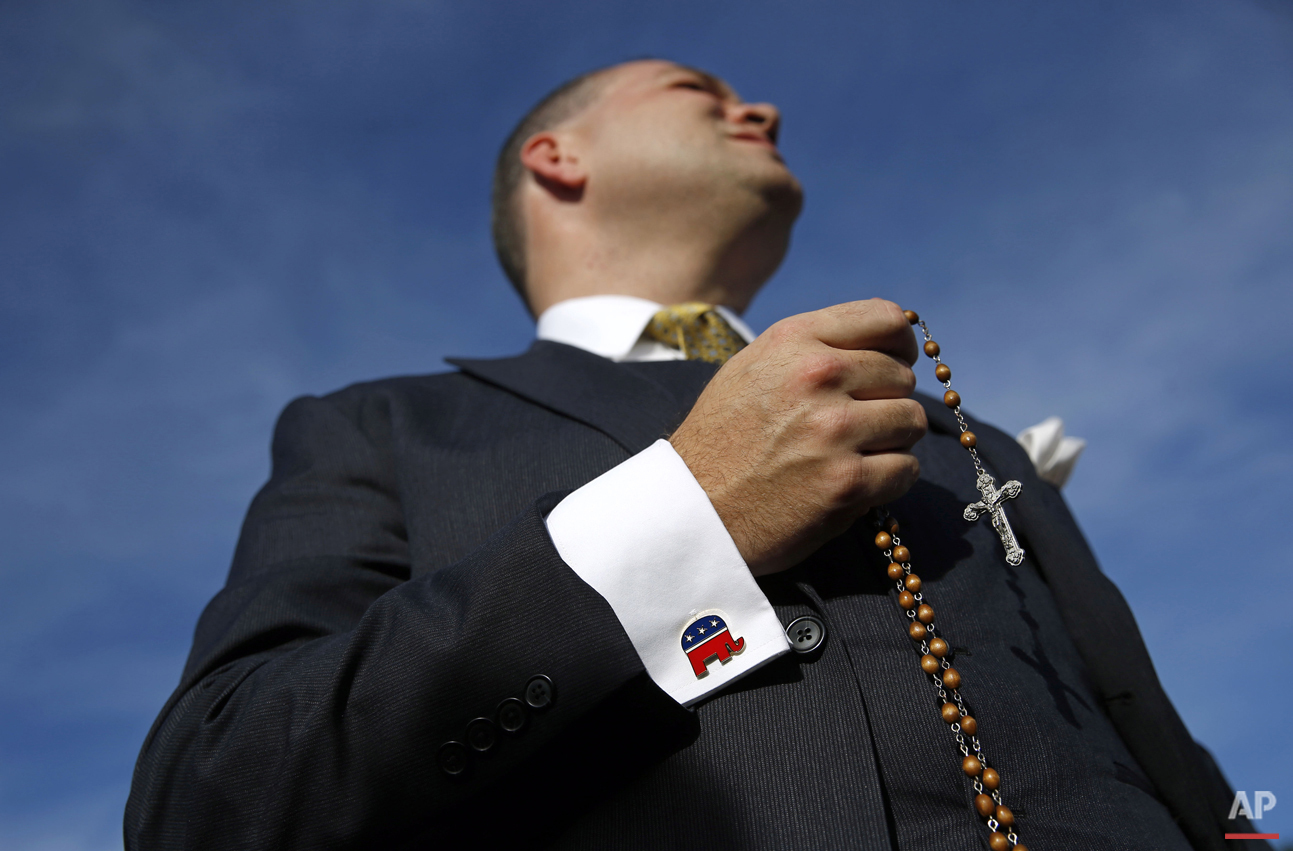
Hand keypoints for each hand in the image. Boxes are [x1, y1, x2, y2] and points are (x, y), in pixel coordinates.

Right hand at [669, 299, 925, 575]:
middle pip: (902, 376)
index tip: (895, 365)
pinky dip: (890, 479)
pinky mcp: (846, 482)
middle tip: (860, 426)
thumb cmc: (721, 440)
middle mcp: (817, 376)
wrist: (691, 508)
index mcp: (794, 341)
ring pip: (910, 421)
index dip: (902, 345)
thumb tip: (877, 346)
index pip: (886, 320)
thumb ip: (810, 348)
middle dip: (888, 401)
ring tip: (857, 454)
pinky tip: (858, 484)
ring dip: (892, 442)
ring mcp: (834, 430)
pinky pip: (906, 469)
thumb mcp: (751, 368)